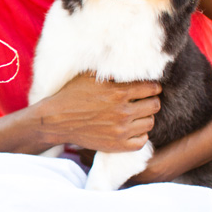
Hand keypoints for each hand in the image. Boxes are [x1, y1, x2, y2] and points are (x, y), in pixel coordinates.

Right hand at [37, 73, 160, 152]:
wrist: (56, 120)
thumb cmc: (71, 95)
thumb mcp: (88, 77)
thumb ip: (110, 72)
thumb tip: (128, 66)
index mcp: (118, 93)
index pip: (153, 88)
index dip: (152, 87)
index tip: (148, 88)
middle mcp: (123, 112)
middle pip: (155, 105)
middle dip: (150, 101)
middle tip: (142, 101)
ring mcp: (121, 130)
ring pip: (150, 123)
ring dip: (145, 117)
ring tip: (135, 115)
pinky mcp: (117, 145)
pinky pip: (142, 141)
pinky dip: (139, 135)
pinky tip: (130, 129)